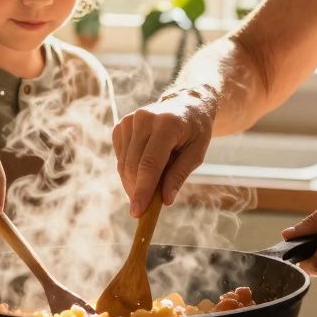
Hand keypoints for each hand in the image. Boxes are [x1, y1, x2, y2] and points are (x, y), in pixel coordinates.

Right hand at [112, 87, 217, 216]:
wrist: (185, 104)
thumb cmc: (195, 132)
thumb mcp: (197, 154)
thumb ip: (179, 175)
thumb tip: (165, 201)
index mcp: (167, 124)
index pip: (150, 163)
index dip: (142, 190)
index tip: (137, 212)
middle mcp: (144, 118)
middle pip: (133, 166)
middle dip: (137, 191)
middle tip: (146, 209)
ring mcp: (129, 120)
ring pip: (123, 164)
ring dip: (133, 183)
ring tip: (150, 189)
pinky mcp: (120, 126)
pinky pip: (120, 158)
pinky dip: (130, 171)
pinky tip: (144, 170)